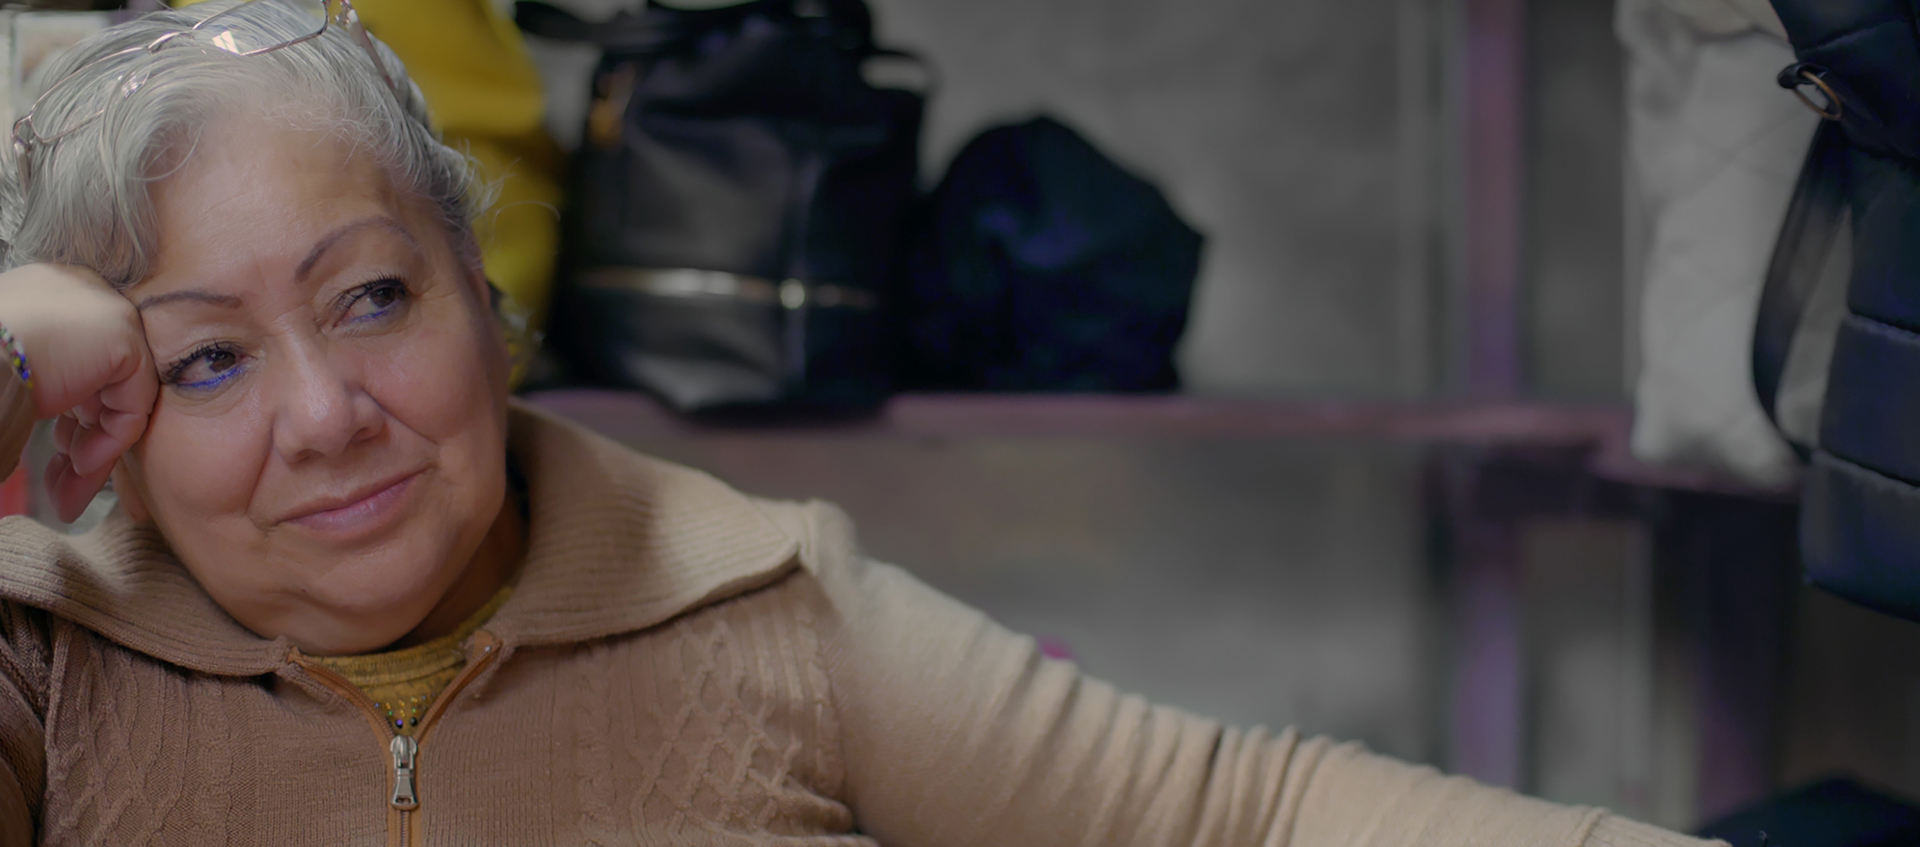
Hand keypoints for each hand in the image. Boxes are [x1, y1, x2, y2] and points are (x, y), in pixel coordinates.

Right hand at [0, 265, 156, 521]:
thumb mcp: (11, 372)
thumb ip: (46, 388)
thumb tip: (65, 434)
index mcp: (50, 297)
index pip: (78, 365)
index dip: (68, 421)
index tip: (56, 457)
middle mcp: (83, 296)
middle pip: (99, 386)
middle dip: (80, 444)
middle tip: (62, 486)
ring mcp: (108, 314)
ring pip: (115, 401)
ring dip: (92, 455)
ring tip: (67, 494)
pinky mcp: (123, 339)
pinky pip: (131, 403)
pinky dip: (109, 442)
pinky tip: (79, 467)